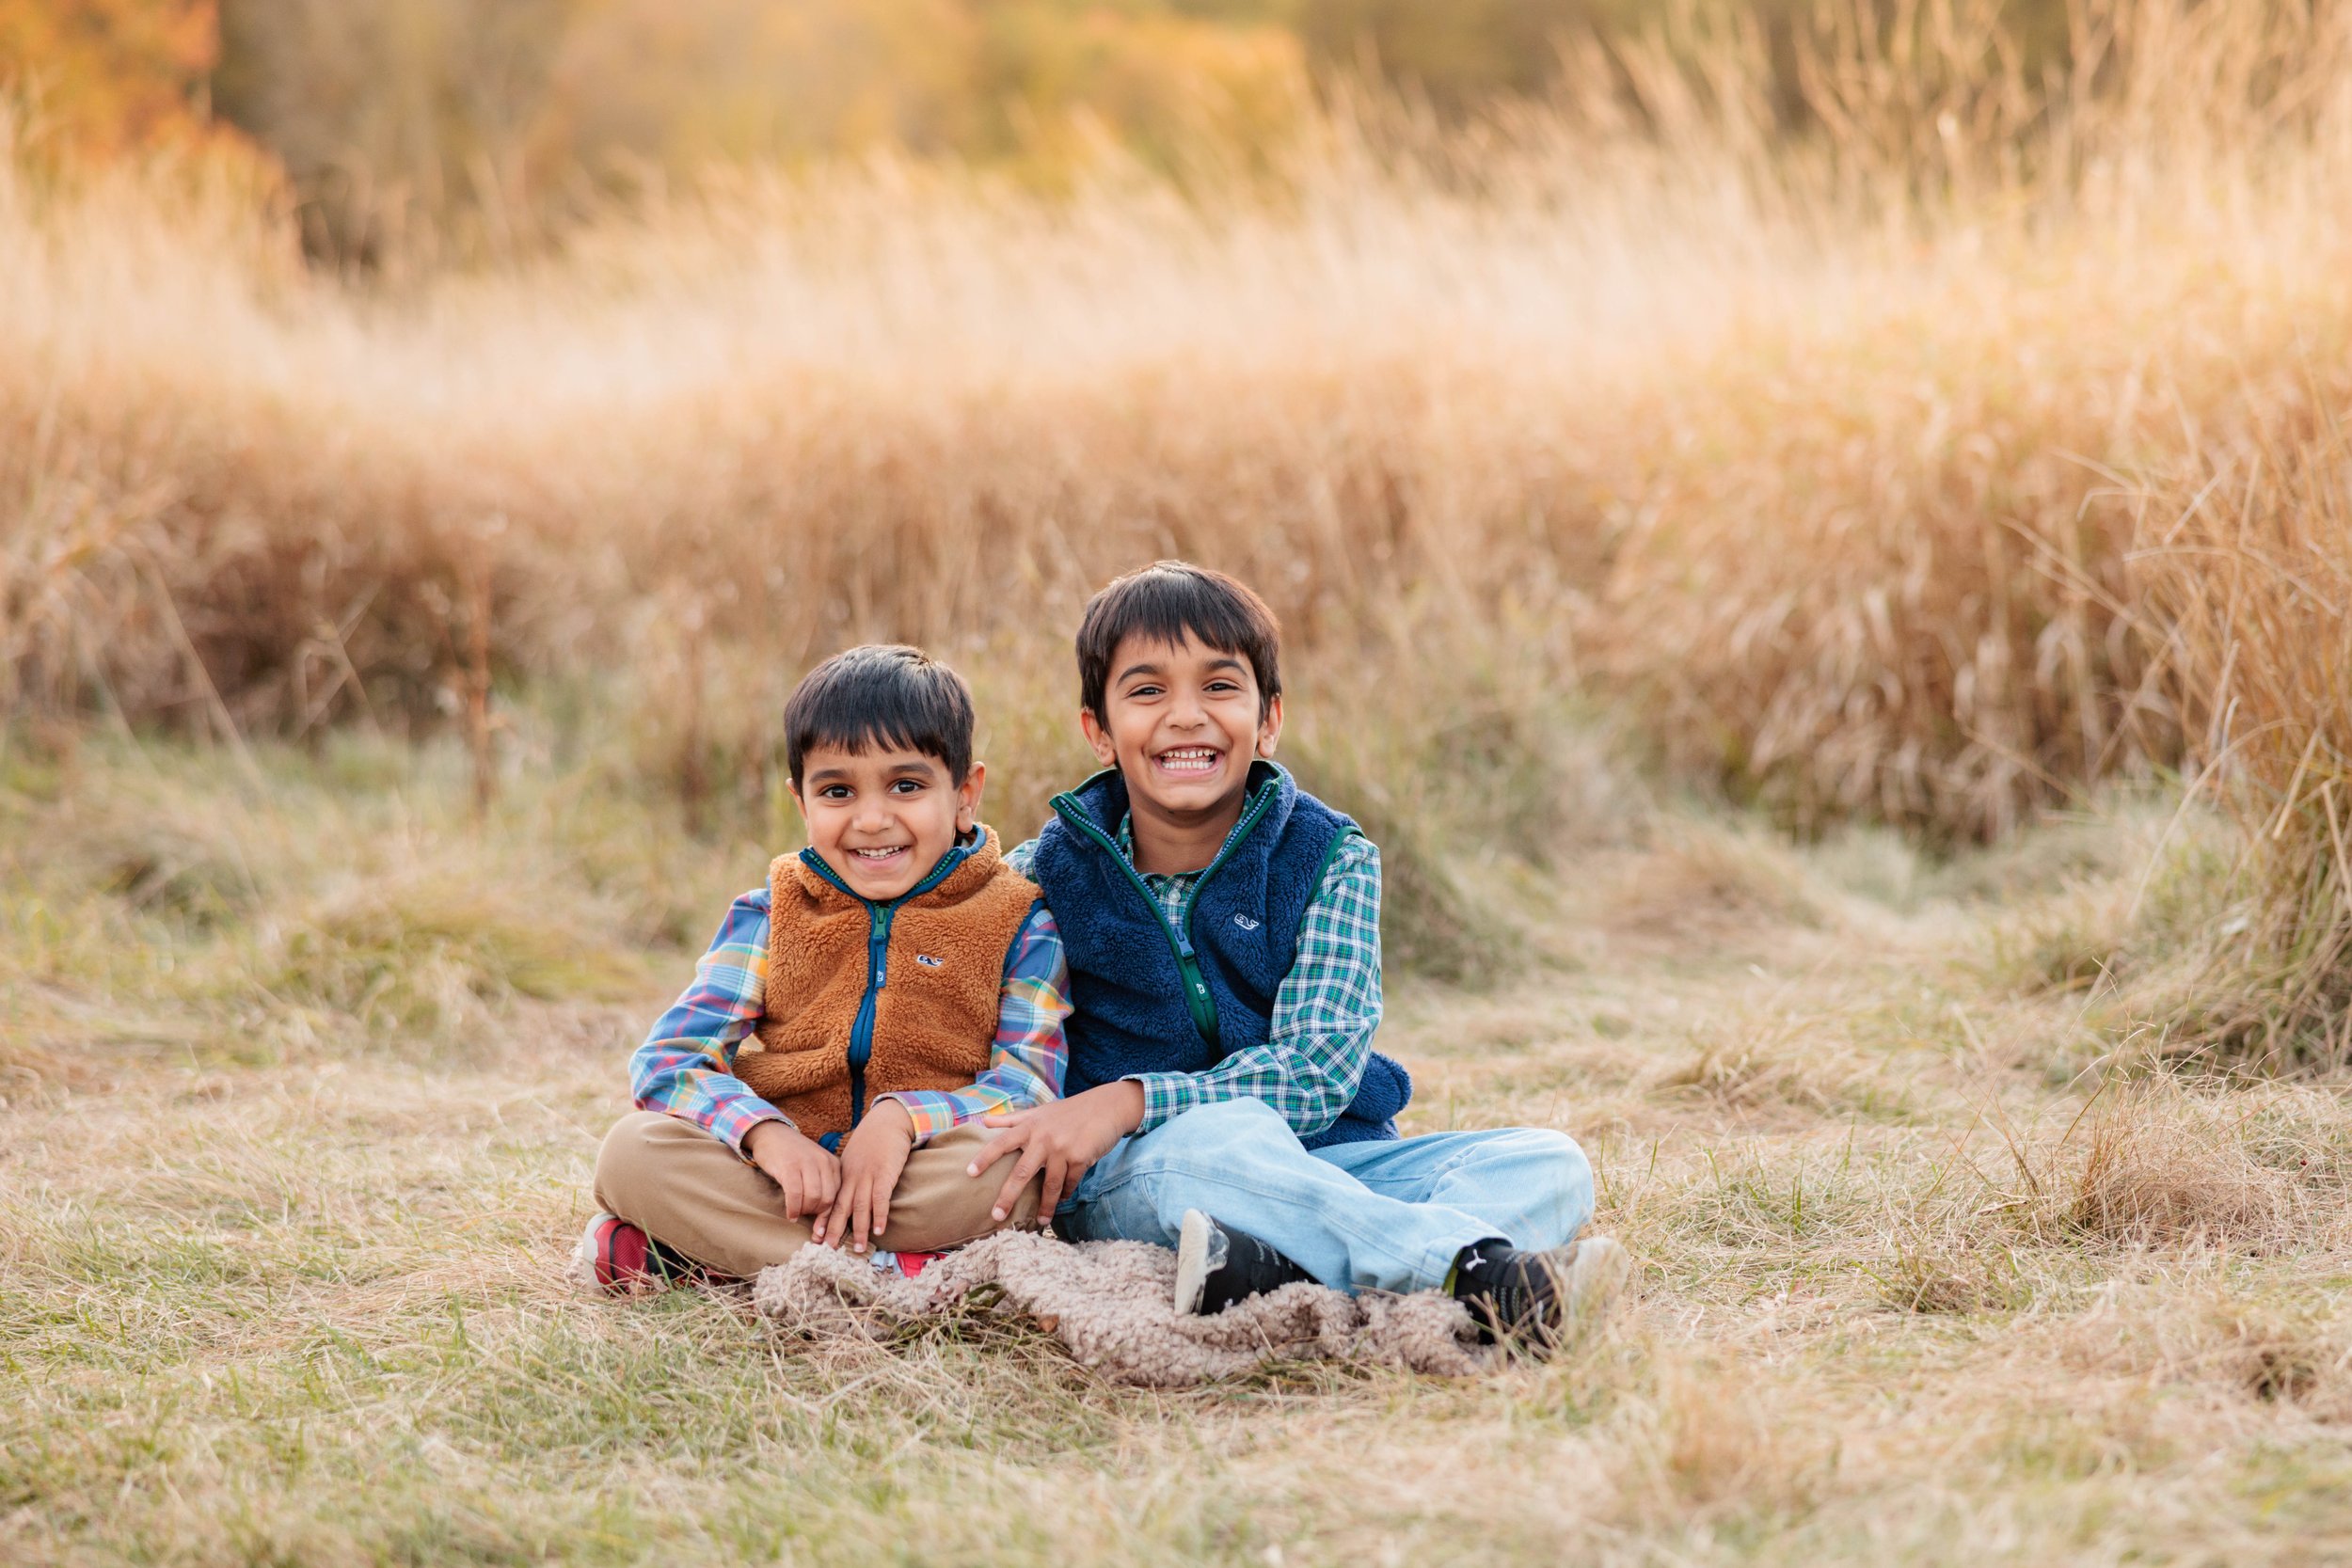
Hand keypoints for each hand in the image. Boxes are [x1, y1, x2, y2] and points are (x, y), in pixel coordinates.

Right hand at [745, 1120, 839, 1232]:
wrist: (772, 1134)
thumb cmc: (793, 1156)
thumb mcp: (815, 1167)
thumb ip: (823, 1187)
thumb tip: (825, 1223)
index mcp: (834, 1164)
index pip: (838, 1196)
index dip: (830, 1218)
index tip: (821, 1233)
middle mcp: (823, 1162)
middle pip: (827, 1200)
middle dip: (816, 1215)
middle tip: (805, 1218)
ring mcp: (807, 1163)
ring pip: (813, 1198)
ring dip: (804, 1212)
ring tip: (796, 1213)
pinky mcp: (789, 1166)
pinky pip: (795, 1194)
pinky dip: (793, 1208)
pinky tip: (790, 1214)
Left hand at [824, 1099, 915, 1251]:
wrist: (888, 1121)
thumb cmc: (873, 1140)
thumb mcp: (854, 1157)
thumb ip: (849, 1174)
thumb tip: (846, 1192)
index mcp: (844, 1174)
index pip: (830, 1200)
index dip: (823, 1219)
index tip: (816, 1236)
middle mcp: (852, 1177)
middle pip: (840, 1207)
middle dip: (833, 1229)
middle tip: (828, 1249)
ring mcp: (868, 1176)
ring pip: (860, 1207)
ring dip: (858, 1229)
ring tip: (856, 1248)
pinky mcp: (885, 1174)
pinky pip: (881, 1198)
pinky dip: (879, 1215)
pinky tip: (878, 1230)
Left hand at [967, 1081, 1145, 1221]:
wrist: (1106, 1107)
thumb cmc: (1069, 1111)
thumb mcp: (1039, 1111)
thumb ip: (1011, 1119)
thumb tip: (983, 1121)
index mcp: (1030, 1126)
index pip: (1001, 1142)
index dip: (985, 1158)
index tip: (969, 1173)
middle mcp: (1043, 1137)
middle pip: (1021, 1172)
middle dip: (1008, 1196)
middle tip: (996, 1215)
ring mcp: (1063, 1148)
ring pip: (1050, 1184)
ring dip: (1045, 1206)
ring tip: (1041, 1222)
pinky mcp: (1081, 1157)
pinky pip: (1070, 1182)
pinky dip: (1065, 1193)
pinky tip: (1062, 1199)